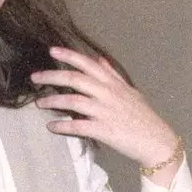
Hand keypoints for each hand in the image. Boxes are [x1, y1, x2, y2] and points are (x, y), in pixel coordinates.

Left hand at [31, 48, 182, 179]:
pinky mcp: (104, 130)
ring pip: (74, 101)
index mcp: (113, 84)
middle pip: (75, 79)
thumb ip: (113, 75)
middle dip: (52, 76)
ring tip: (39, 103)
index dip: (69, 56)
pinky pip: (78, 126)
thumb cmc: (143, 117)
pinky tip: (51, 127)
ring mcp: (106, 112)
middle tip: (35, 77)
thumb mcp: (130, 91)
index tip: (52, 50)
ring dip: (53, 101)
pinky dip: (62, 126)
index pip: (88, 64)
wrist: (157, 141)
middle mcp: (108, 94)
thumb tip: (100, 60)